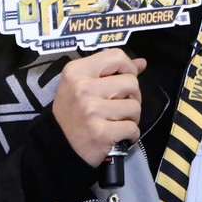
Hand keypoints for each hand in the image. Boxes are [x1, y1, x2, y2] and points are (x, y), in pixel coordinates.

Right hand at [52, 48, 146, 166]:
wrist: (59, 145)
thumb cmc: (73, 111)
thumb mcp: (83, 83)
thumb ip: (112, 70)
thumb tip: (142, 63)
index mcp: (77, 71)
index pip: (116, 56)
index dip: (128, 68)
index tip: (125, 80)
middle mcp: (82, 88)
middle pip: (131, 82)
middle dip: (132, 96)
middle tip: (120, 105)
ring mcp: (91, 110)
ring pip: (135, 106)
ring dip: (132, 117)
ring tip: (118, 121)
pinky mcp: (100, 132)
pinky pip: (132, 128)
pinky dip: (130, 133)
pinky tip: (118, 134)